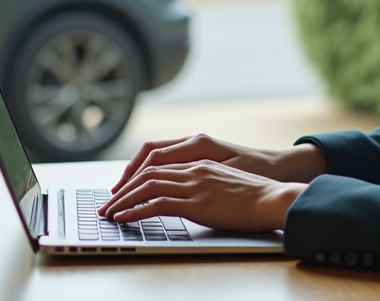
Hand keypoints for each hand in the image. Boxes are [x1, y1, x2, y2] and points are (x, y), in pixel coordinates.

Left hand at [98, 159, 306, 231]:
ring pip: (147, 186)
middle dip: (123, 188)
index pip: (158, 162)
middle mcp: (194, 168)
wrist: (273, 199)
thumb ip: (205, 183)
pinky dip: (135, 211)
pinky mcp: (196, 202)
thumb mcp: (226, 182)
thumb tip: (189, 196)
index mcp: (200, 161)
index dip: (136, 175)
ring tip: (108, 212)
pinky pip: (156, 204)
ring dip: (122, 200)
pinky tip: (123, 218)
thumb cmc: (256, 194)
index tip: (123, 189)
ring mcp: (194, 184)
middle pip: (147, 172)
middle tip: (107, 203)